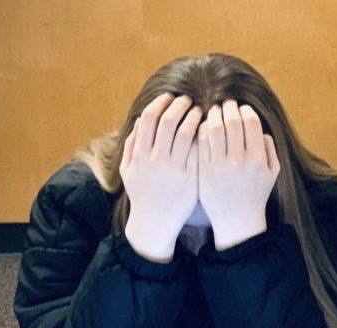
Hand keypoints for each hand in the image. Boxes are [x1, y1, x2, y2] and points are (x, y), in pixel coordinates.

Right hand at [120, 93, 201, 262]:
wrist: (155, 222)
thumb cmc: (142, 194)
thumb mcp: (128, 170)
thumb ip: (131, 145)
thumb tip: (140, 120)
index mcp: (139, 154)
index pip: (150, 118)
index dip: (161, 103)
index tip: (170, 97)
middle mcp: (156, 160)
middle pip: (168, 121)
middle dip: (179, 105)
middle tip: (188, 99)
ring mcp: (174, 169)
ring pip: (185, 133)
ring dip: (193, 118)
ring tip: (200, 111)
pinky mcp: (190, 178)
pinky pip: (197, 150)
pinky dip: (202, 136)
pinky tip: (207, 130)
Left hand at [198, 99, 280, 249]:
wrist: (237, 220)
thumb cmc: (256, 194)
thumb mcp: (272, 173)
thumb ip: (269, 149)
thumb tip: (259, 128)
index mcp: (257, 159)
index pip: (251, 123)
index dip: (246, 110)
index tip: (242, 108)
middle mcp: (239, 161)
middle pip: (232, 122)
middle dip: (229, 108)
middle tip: (227, 104)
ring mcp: (219, 166)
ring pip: (214, 128)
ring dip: (214, 114)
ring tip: (215, 111)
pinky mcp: (204, 170)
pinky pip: (201, 141)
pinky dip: (203, 128)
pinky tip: (205, 125)